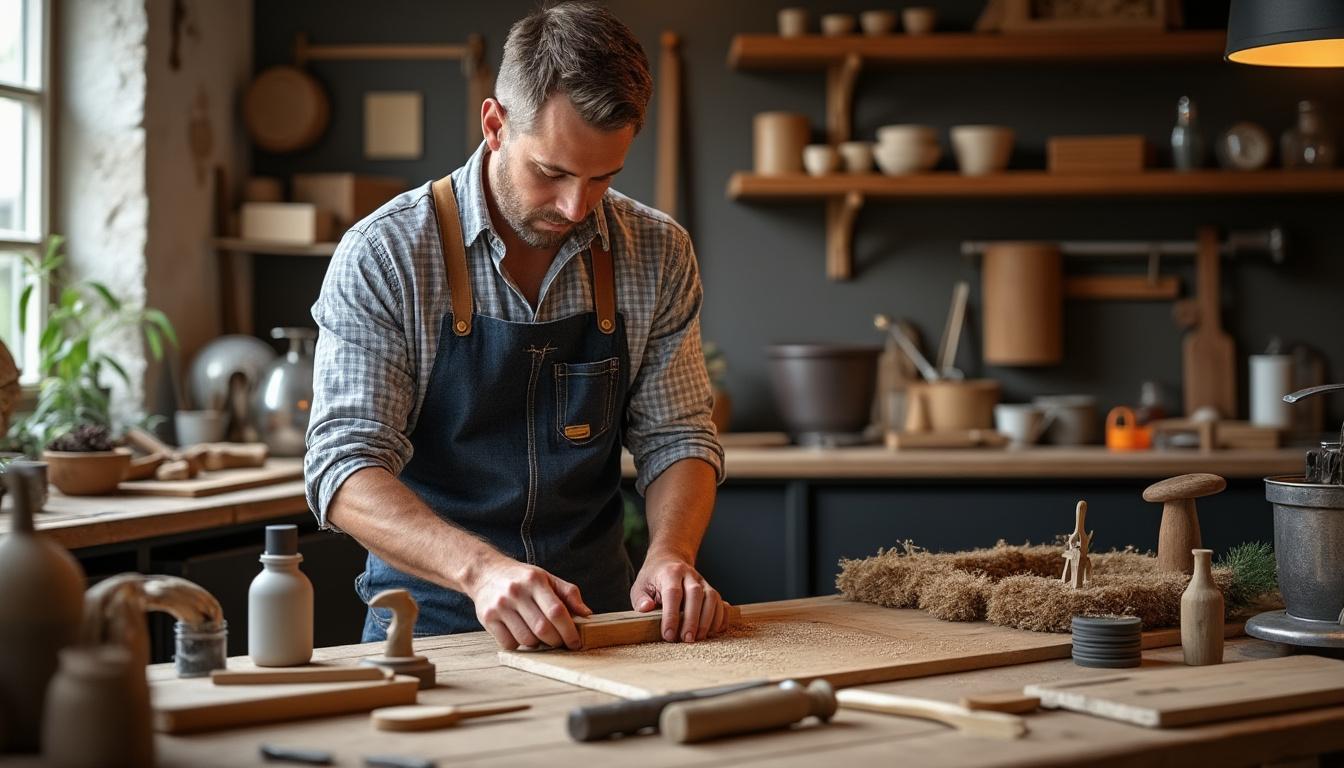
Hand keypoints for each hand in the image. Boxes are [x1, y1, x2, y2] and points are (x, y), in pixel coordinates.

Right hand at [467, 555, 590, 650]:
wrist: (485, 572)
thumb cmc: (522, 578)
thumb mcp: (547, 578)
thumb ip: (568, 594)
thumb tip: (586, 614)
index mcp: (535, 581)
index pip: (556, 611)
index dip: (569, 631)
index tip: (576, 642)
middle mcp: (516, 592)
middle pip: (542, 628)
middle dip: (556, 641)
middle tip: (560, 642)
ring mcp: (500, 606)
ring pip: (526, 639)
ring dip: (538, 644)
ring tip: (540, 635)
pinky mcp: (487, 618)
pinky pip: (509, 643)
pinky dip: (519, 645)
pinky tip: (521, 634)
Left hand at [630, 551, 728, 642]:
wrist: (669, 560)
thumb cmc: (653, 578)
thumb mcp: (640, 586)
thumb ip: (641, 599)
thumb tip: (645, 608)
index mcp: (670, 573)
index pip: (672, 593)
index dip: (671, 615)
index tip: (668, 634)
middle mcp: (689, 575)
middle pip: (696, 594)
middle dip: (692, 619)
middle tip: (687, 639)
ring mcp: (703, 582)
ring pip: (712, 597)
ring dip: (708, 620)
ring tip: (699, 638)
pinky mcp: (711, 590)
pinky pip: (721, 603)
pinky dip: (720, 619)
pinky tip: (712, 632)